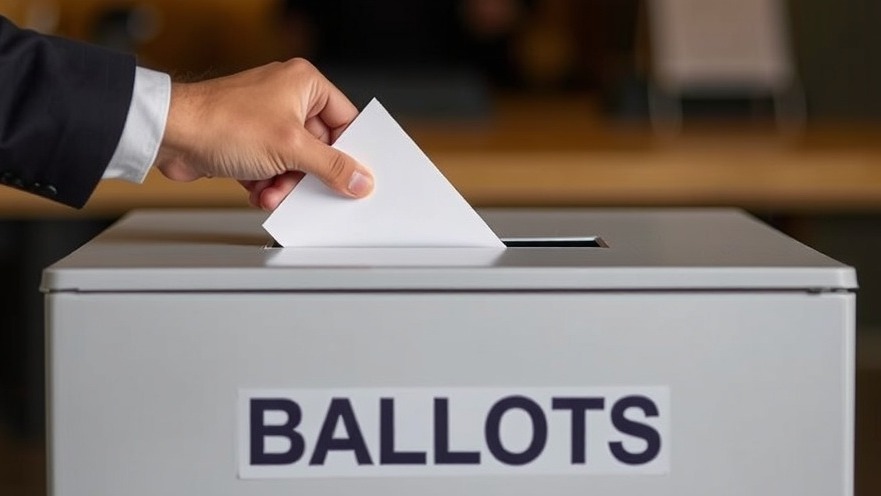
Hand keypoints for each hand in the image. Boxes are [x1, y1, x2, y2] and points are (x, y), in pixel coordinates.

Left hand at [153, 58, 373, 210]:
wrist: (170, 135)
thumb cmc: (221, 122)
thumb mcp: (291, 148)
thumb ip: (332, 166)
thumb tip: (360, 179)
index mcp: (306, 84)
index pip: (346, 120)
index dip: (352, 152)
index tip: (356, 177)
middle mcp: (288, 98)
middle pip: (321, 148)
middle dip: (309, 176)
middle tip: (307, 190)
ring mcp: (268, 121)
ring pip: (296, 164)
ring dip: (286, 185)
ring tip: (272, 192)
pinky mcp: (250, 142)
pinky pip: (274, 170)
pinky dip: (269, 185)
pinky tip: (258, 191)